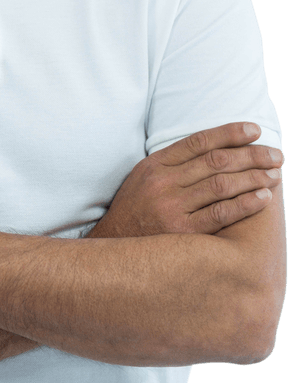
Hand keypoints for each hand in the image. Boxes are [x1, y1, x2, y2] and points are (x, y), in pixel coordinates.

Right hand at [86, 122, 283, 238]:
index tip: (255, 130)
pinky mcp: (181, 233)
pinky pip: (220, 214)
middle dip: (251, 155)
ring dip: (254, 177)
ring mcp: (172, 208)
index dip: (230, 133)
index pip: (199, 141)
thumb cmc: (134, 214)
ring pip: (221, 185)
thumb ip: (172, 164)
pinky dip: (245, 204)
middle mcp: (163, 184)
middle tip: (276, 155)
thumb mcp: (143, 179)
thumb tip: (213, 149)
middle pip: (216, 161)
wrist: (111, 251)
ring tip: (274, 174)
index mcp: (155, 166)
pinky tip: (263, 197)